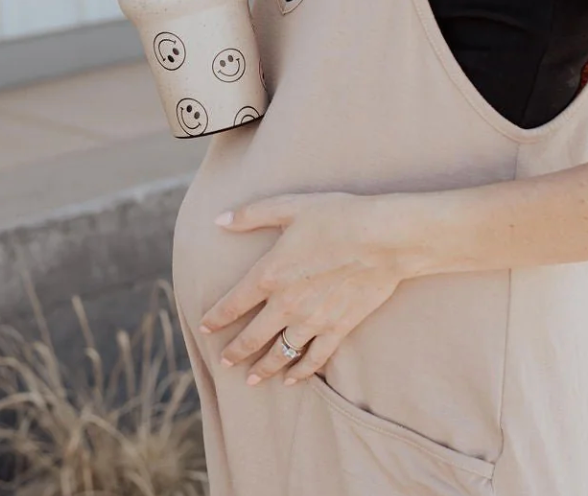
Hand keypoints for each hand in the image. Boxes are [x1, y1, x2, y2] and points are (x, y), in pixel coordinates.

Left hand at [198, 191, 428, 386]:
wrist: (382, 239)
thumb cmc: (335, 216)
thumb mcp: (289, 206)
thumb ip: (250, 215)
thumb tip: (219, 220)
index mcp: (269, 274)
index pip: (233, 303)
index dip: (216, 318)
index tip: (204, 327)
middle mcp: (286, 304)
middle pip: (253, 336)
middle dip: (235, 350)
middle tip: (224, 361)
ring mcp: (313, 320)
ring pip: (280, 353)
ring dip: (264, 368)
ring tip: (252, 379)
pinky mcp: (338, 328)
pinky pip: (314, 358)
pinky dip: (301, 372)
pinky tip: (292, 379)